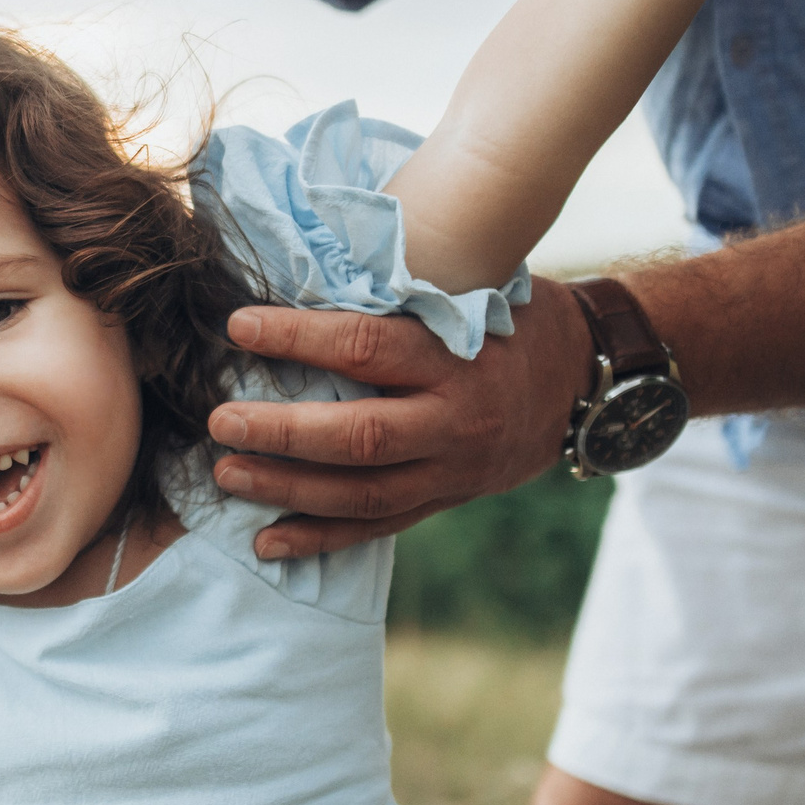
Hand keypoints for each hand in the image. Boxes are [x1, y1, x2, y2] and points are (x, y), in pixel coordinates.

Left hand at [207, 281, 589, 557]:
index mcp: (456, 356)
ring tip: (227, 474)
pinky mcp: (446, 500)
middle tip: (220, 421)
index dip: (299, 338)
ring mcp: (452, 470)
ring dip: (288, 489)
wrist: (584, 382)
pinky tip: (267, 541)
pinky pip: (378, 528)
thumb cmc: (510, 318)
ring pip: (362, 493)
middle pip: (359, 436)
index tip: (238, 326)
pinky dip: (320, 538)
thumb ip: (401, 291)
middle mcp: (455, 420)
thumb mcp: (470, 290)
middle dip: (282, 432)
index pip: (367, 348)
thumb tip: (305, 263)